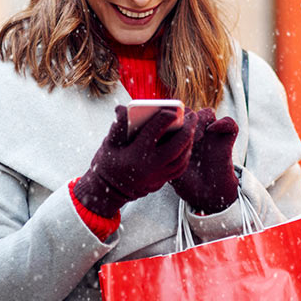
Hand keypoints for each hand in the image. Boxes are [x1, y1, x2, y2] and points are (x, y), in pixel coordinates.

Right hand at [74, 105, 197, 217]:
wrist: (109, 191)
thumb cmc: (108, 163)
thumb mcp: (109, 143)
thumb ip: (118, 124)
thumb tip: (123, 108)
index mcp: (135, 153)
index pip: (155, 131)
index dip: (165, 117)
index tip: (172, 110)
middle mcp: (150, 166)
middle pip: (176, 146)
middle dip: (187, 129)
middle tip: (192, 116)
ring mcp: (158, 176)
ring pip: (181, 158)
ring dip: (189, 142)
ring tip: (191, 128)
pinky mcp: (162, 182)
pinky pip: (180, 168)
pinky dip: (186, 155)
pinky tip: (187, 144)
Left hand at [170, 108, 238, 213]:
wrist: (208, 196)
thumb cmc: (186, 182)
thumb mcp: (168, 168)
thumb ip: (163, 153)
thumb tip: (154, 136)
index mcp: (181, 136)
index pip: (174, 116)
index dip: (170, 120)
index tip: (166, 132)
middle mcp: (196, 132)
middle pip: (190, 112)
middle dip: (184, 119)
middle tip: (181, 135)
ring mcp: (212, 135)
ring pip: (207, 113)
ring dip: (200, 120)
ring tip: (195, 137)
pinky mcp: (226, 140)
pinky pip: (229, 123)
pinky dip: (222, 123)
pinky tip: (212, 130)